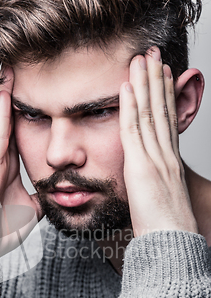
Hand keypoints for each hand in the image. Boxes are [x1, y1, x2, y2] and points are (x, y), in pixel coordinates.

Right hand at [0, 67, 42, 268]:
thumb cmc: (1, 230)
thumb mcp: (32, 210)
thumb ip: (42, 198)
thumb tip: (57, 194)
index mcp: (9, 168)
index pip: (20, 133)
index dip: (27, 112)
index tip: (36, 92)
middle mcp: (0, 159)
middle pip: (9, 121)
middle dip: (14, 96)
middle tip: (21, 68)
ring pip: (1, 121)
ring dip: (7, 96)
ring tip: (13, 70)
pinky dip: (2, 114)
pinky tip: (7, 94)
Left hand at [119, 46, 197, 237]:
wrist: (172, 244)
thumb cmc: (165, 231)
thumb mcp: (161, 203)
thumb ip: (152, 189)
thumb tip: (147, 189)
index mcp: (168, 163)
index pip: (165, 122)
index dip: (163, 96)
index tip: (161, 75)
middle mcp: (165, 155)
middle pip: (160, 110)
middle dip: (156, 80)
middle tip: (152, 54)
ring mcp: (155, 159)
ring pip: (149, 113)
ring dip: (144, 83)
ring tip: (140, 58)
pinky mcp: (141, 167)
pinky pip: (134, 131)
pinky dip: (130, 107)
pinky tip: (125, 87)